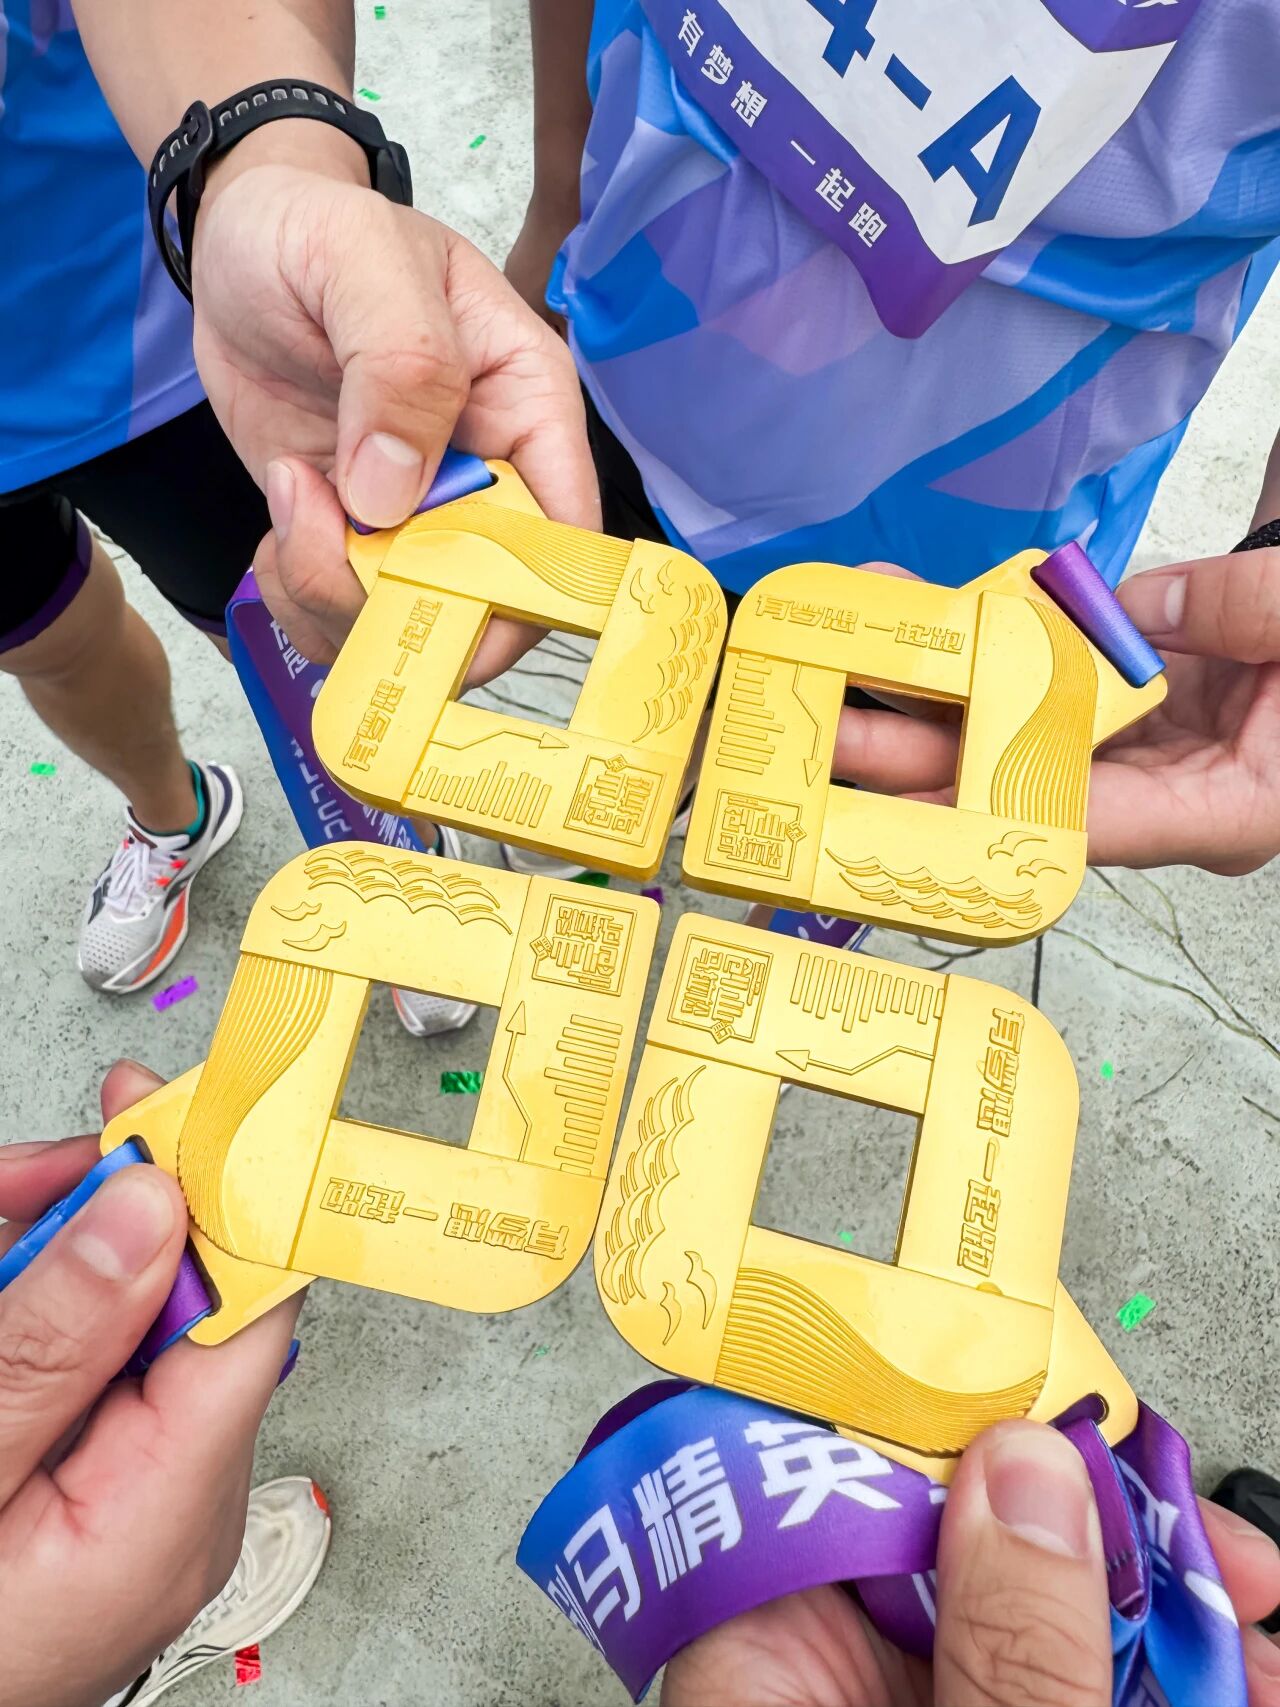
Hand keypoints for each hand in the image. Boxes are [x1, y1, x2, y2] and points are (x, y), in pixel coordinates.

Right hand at [0, 1062, 300, 1706]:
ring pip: (125, 1323)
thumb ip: (48, 1350)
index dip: (217, 1197)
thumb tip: (147, 1213)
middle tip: (28, 1173)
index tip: (167, 1114)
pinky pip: (92, 1370)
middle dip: (97, 1221)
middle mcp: (176, 1508)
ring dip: (52, 1257)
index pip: (249, 1314)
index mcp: (165, 1517)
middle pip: (179, 1303)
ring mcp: (135, 1503)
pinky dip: (40, 1316)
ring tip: (3, 1207)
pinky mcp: (93, 1491)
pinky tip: (1, 1278)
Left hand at [192, 148, 599, 662]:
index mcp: (527, 407)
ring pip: (408, 619)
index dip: (523, 592)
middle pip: (486, 601)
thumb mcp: (362, 258)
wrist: (241, 237)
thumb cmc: (317, 229)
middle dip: (405, 604)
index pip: (565, 533)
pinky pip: (342, 611)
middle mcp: (485, 477)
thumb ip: (401, 363)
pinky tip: (279, 525)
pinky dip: (299, 596)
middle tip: (328, 544)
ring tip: (292, 501)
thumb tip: (395, 495)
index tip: (445, 605)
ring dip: (335, 596)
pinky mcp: (354, 534)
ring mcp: (417, 515)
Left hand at [662, 1420, 1279, 1706]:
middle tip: (1226, 1559)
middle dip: (1111, 1546)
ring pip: (1038, 1628)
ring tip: (1258, 1648)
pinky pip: (1061, 1690)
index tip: (1082, 1426)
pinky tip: (1235, 1691)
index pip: (838, 1480)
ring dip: (1164, 1631)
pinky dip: (1157, 1689)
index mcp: (771, 1667)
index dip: (964, 1434)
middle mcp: (829, 1685)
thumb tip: (1029, 1468)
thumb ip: (1003, 1643)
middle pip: (967, 1548)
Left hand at [833, 552, 1279, 873]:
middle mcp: (1170, 787)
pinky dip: (986, 644)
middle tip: (832, 740)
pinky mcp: (1130, 688)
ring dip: (942, 691)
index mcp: (1224, 809)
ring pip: (1020, 725)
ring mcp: (1144, 736)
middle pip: (1027, 782)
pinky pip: (1043, 671)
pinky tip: (917, 613)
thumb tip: (1133, 612)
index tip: (896, 819)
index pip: (1088, 827)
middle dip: (929, 757)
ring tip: (853, 657)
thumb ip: (1237, 617)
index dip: (988, 822)